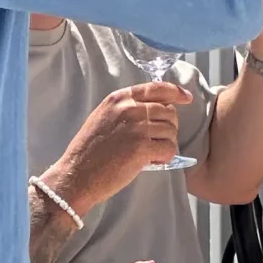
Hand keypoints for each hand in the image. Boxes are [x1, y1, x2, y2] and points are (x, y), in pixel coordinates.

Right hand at [45, 81, 189, 210]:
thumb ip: (125, 109)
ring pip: (171, 131)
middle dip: (168, 127)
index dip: (176, 92)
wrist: (76, 175)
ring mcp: (137, 127)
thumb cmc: (88, 151)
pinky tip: (152, 161)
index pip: (156, 88)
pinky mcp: (142, 148)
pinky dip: (164, 157)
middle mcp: (130, 109)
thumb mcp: (103, 117)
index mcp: (120, 99)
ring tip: (151, 154)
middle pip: (169, 111)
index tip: (186, 98)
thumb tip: (153, 109)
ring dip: (166, 144)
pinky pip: (169, 149)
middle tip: (157, 141)